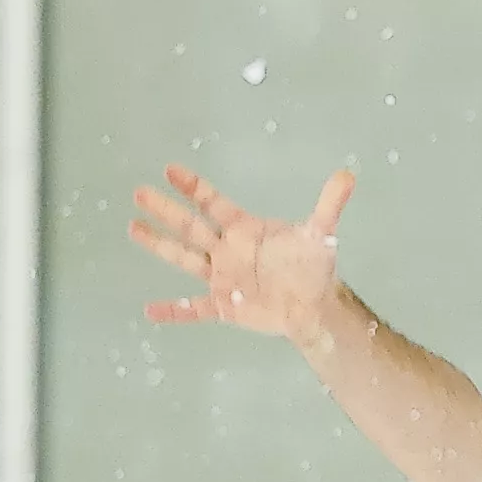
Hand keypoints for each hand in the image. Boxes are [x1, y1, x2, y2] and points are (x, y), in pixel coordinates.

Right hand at [131, 162, 354, 342]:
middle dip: (166, 211)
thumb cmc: (312, 267)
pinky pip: (193, 309)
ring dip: (160, 245)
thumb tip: (348, 174)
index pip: (213, 204)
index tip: (170, 170)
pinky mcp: (223, 305)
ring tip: (133, 227)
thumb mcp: (321, 235)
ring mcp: (221, 277)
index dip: (193, 188)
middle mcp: (226, 249)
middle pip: (190, 226)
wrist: (312, 306)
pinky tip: (149, 310)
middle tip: (139, 193)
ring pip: (184, 259)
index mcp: (243, 229)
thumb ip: (329, 205)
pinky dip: (173, 310)